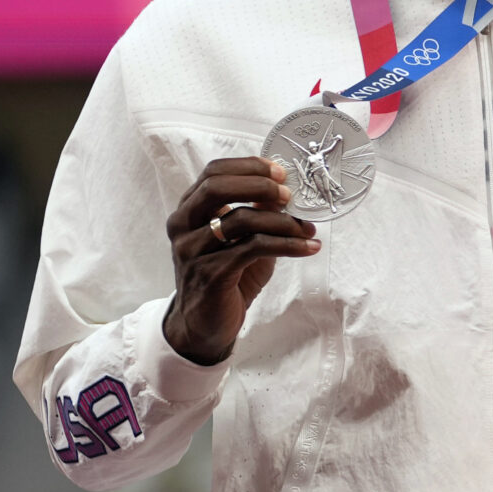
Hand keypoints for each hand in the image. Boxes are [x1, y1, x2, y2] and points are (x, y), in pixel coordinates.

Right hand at [161, 157, 318, 365]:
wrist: (205, 324)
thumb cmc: (226, 277)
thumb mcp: (242, 239)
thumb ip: (257, 212)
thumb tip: (282, 189)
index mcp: (189, 210)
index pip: (213, 173)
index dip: (249, 167)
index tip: (281, 172)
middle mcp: (183, 226)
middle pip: (216, 188)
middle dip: (259, 185)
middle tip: (289, 194)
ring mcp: (193, 250)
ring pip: (240, 220)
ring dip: (282, 221)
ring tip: (309, 229)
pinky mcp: (210, 274)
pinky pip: (253, 249)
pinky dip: (287, 245)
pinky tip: (308, 248)